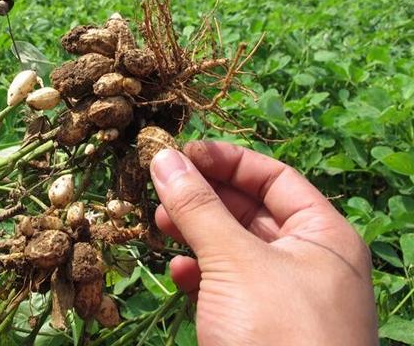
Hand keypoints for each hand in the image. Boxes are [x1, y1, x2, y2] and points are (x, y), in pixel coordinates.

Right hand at [151, 142, 377, 345]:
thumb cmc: (280, 335)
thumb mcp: (236, 262)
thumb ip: (198, 207)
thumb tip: (163, 157)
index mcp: (323, 235)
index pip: (273, 177)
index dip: (226, 160)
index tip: (181, 154)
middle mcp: (307, 261)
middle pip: (249, 210)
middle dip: (203, 197)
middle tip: (160, 187)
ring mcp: (282, 296)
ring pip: (232, 248)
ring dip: (195, 233)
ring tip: (159, 223)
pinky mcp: (258, 327)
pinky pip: (226, 286)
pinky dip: (200, 275)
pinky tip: (178, 275)